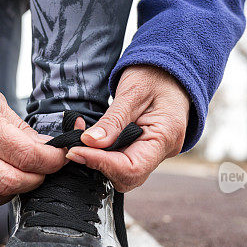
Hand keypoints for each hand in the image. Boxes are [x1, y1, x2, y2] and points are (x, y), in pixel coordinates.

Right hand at [0, 53, 65, 209]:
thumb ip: (20, 128)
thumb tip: (48, 148)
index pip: (25, 155)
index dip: (51, 161)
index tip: (60, 156)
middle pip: (11, 182)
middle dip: (38, 179)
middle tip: (45, 167)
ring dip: (16, 191)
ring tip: (24, 174)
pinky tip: (2, 177)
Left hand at [66, 65, 189, 191]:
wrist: (171, 69)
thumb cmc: (155, 74)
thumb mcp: (131, 92)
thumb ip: (112, 121)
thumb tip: (89, 143)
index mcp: (166, 136)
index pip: (132, 168)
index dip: (101, 164)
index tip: (76, 151)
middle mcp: (164, 150)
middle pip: (128, 176)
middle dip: (99, 165)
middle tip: (75, 147)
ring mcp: (157, 152)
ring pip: (124, 172)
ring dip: (100, 161)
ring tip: (82, 140)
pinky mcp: (146, 149)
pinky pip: (125, 161)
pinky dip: (106, 155)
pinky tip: (94, 141)